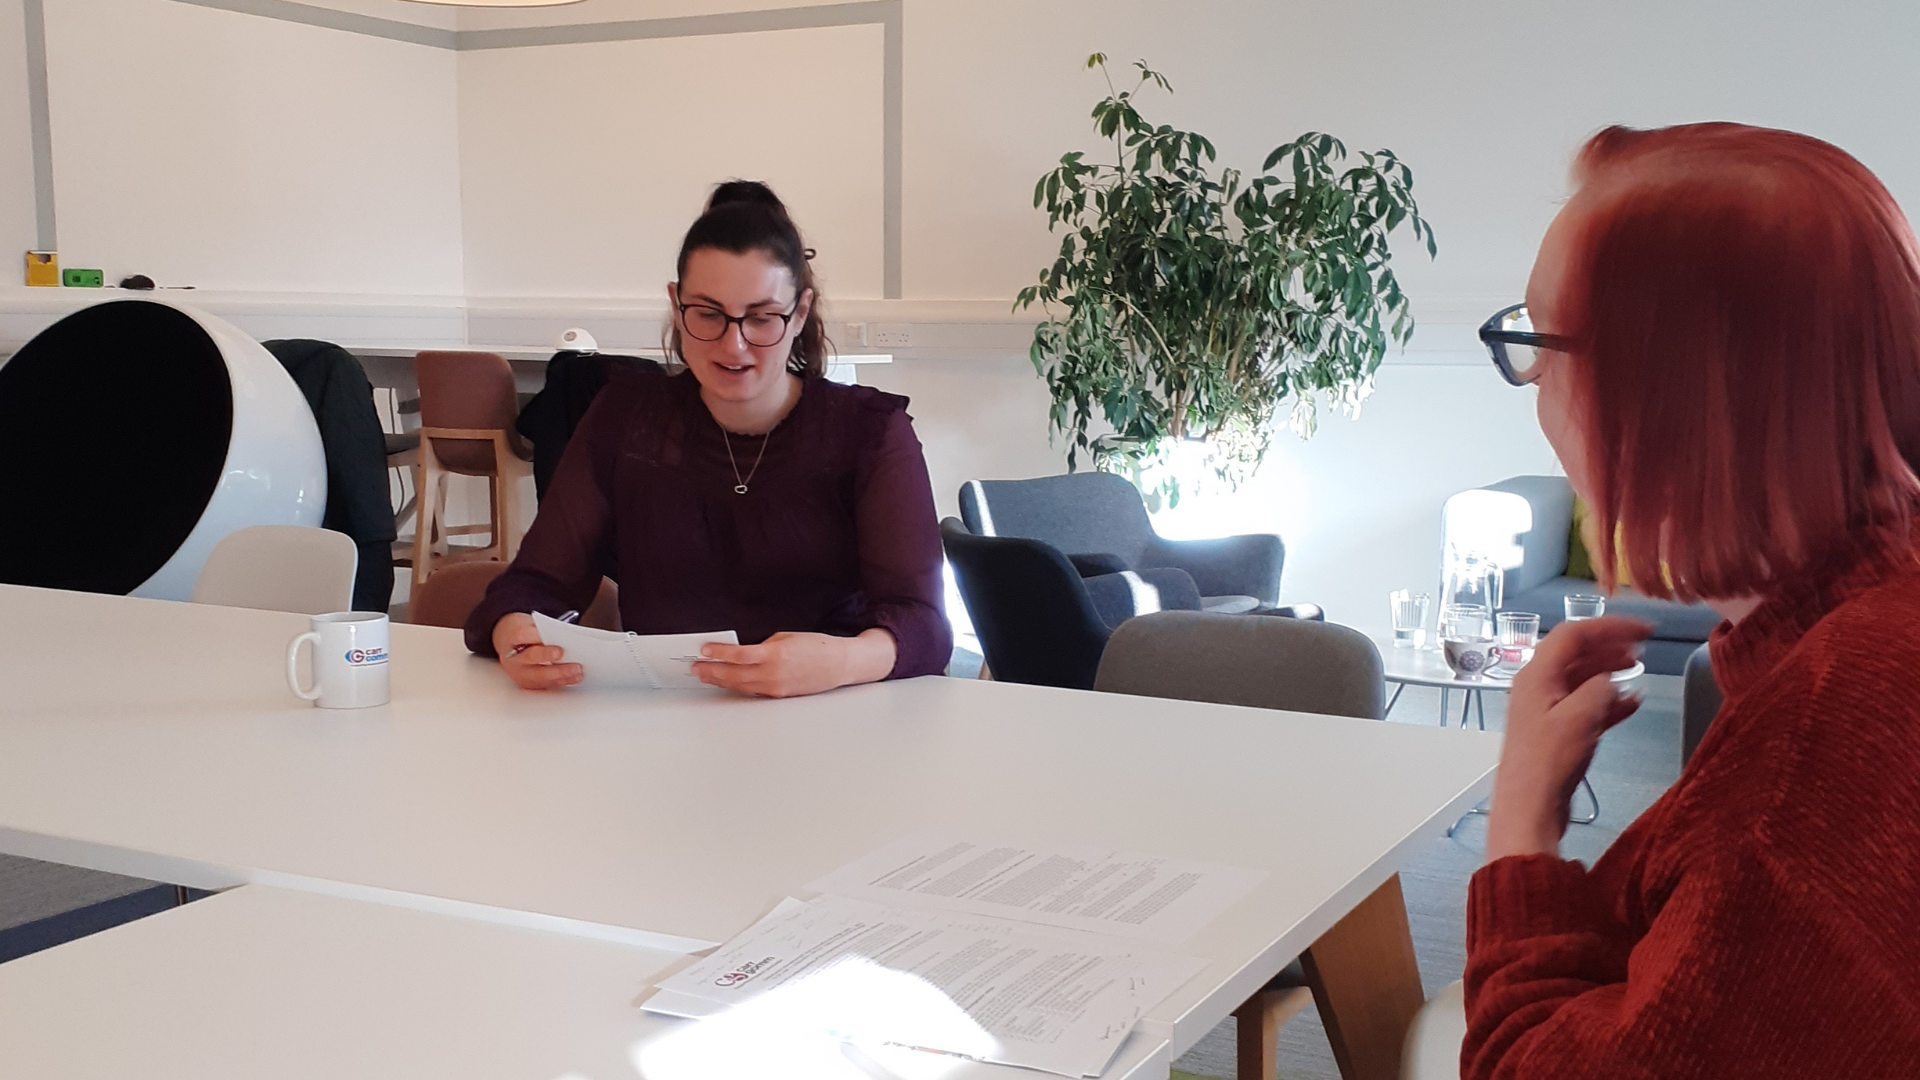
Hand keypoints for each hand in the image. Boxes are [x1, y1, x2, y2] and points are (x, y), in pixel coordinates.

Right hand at [491, 612, 582, 690]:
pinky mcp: (525, 683)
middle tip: (573, 664)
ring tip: (577, 671)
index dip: (539, 639)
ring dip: (561, 674)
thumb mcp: (528, 622)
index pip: (523, 636)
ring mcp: (518, 672)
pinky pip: (543, 684)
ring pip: (539, 676)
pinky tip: (573, 678)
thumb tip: (564, 636)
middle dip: (552, 660)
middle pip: (532, 659)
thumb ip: (542, 629)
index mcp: (511, 636)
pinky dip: (560, 681)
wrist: (505, 641)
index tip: (558, 647)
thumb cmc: (519, 630)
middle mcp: (513, 657)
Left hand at [694, 629, 896, 697]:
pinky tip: (726, 682)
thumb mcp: (786, 637)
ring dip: (720, 681)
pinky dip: (736, 686)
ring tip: (705, 675)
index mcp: (775, 654)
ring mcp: (775, 687)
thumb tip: (741, 653)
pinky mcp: (778, 695)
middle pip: (734, 674)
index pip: (739, 655)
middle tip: (695, 667)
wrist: (839, 664)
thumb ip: (763, 646)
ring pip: (740, 686)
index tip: (704, 650)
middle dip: (712, 671)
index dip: (719, 653)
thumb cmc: (816, 646)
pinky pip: (752, 691)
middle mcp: (773, 674)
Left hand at [1486, 615, 1651, 861]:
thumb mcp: (1581, 717)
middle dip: (1609, 645)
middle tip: (1642, 647)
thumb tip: (1609, 681)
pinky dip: (1607, 700)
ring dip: (1608, 671)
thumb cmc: (1550, 760)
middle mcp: (1537, 686)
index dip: (1610, 626)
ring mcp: (1545, 709)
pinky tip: (1632, 704)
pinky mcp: (1554, 732)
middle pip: (1575, 653)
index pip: (1573, 634)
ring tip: (1637, 669)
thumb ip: (1600, 689)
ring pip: (1580, 678)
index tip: (1646, 630)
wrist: (1529, 808)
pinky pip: (1583, 705)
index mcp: (1536, 674)